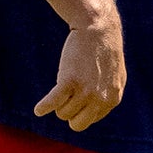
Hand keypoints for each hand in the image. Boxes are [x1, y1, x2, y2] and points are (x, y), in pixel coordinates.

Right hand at [33, 17, 124, 133]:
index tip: (74, 99)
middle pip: (76, 123)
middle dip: (68, 113)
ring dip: (58, 103)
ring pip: (63, 112)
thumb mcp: (113, 76)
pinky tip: (38, 110)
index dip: (79, 110)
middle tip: (64, 99)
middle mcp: (100, 99)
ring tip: (59, 87)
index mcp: (112, 100)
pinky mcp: (70, 81)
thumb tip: (97, 109)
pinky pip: (53, 102)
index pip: (89, 120)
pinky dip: (43, 107)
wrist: (98, 29)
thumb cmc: (103, 50)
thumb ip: (107, 94)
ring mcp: (85, 91)